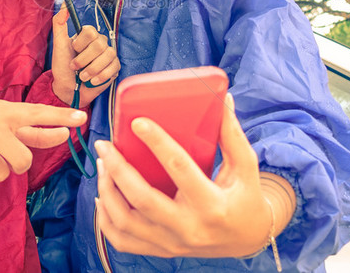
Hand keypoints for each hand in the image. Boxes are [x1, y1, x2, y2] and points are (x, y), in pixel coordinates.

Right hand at [0, 100, 86, 183]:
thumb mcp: (3, 117)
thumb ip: (32, 129)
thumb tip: (63, 133)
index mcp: (6, 111)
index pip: (38, 113)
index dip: (61, 116)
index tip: (82, 117)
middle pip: (23, 162)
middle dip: (18, 164)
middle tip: (6, 154)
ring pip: (1, 174)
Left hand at [51, 5, 119, 107]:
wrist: (69, 88)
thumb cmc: (63, 66)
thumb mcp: (58, 44)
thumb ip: (59, 24)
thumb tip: (64, 5)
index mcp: (88, 36)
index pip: (91, 31)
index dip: (80, 43)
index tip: (73, 50)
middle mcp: (101, 43)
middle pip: (99, 45)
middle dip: (84, 59)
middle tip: (75, 67)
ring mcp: (109, 55)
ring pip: (107, 56)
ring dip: (91, 69)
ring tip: (82, 76)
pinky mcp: (114, 68)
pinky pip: (113, 68)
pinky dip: (100, 76)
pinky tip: (92, 81)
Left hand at [94, 93, 295, 257]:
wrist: (246, 240)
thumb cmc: (245, 197)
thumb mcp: (246, 166)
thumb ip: (232, 134)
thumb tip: (224, 98)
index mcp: (212, 205)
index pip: (180, 168)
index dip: (157, 142)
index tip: (137, 122)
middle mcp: (189, 228)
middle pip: (142, 199)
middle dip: (117, 168)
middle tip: (105, 144)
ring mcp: (173, 243)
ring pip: (125, 222)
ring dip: (107, 191)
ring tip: (103, 165)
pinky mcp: (161, 250)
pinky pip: (123, 240)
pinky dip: (105, 219)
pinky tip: (103, 196)